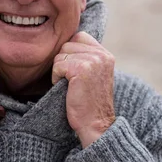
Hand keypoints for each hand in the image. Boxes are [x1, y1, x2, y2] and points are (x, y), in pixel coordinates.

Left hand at [52, 31, 115, 147]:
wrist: (95, 124)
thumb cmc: (88, 101)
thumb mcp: (92, 73)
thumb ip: (84, 56)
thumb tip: (64, 41)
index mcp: (105, 54)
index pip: (78, 36)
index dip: (69, 52)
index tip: (73, 71)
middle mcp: (102, 54)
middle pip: (66, 44)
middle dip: (63, 62)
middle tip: (72, 81)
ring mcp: (93, 60)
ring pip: (60, 54)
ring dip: (59, 71)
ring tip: (71, 85)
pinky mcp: (82, 69)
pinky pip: (57, 65)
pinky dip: (56, 77)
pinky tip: (67, 89)